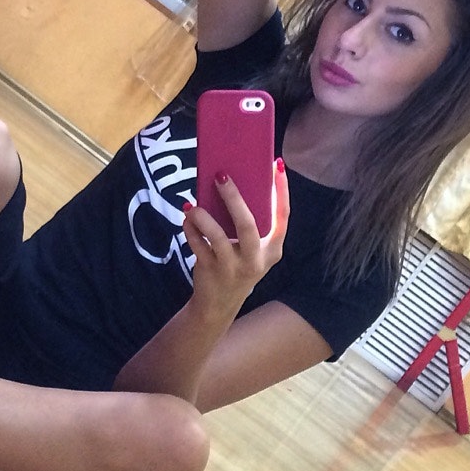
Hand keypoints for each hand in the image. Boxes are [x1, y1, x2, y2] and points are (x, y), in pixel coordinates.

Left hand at [182, 160, 289, 321]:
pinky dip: (190, 229)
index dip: (282, 190)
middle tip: (221, 176)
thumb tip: (232, 184)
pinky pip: (197, 244)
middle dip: (233, 198)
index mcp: (272, 250)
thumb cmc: (236, 265)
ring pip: (218, 236)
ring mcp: (233, 267)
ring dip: (203, 217)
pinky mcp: (211, 271)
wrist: (218, 305)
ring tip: (192, 205)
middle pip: (248, 225)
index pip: (283, 216)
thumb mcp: (251, 250)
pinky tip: (187, 219)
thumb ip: (249, 225)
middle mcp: (256, 260)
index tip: (277, 165)